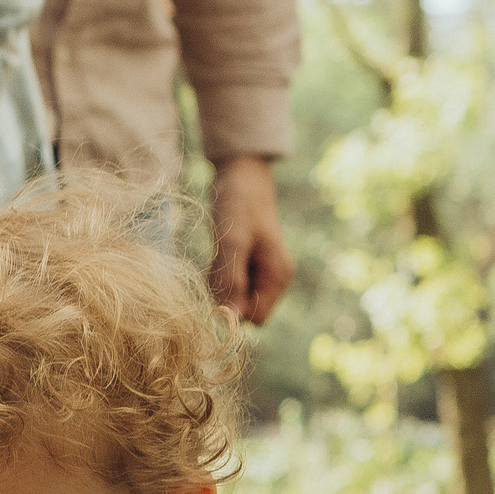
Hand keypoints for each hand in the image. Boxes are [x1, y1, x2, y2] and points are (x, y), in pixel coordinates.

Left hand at [208, 156, 295, 324]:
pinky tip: (217, 253)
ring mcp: (261, 272)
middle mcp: (273, 279)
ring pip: (234, 296)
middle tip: (216, 263)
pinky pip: (229, 282)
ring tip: (217, 253)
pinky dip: (217, 273)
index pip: (256, 317)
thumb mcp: (232, 241)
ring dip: (218, 282)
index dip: (235, 308)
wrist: (241, 173)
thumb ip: (231, 281)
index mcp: (278, 276)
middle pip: (244, 308)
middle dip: (225, 294)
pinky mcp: (248, 265)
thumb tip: (228, 320)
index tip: (218, 282)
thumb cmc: (239, 203)